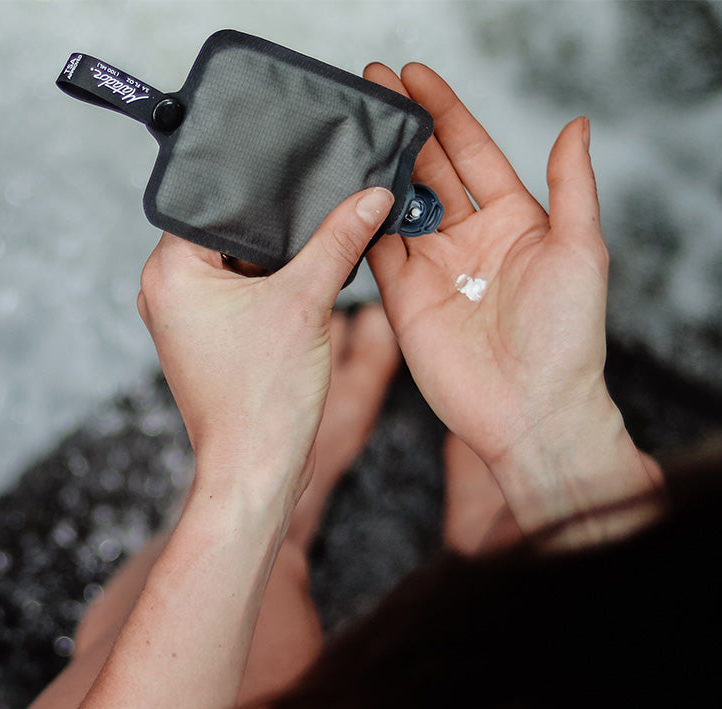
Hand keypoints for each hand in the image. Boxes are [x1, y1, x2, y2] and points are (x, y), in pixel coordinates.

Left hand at [137, 187, 393, 505]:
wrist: (256, 469)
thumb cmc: (262, 400)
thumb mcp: (307, 303)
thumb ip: (338, 240)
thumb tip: (370, 196)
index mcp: (169, 272)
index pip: (210, 202)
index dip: (258, 186)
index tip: (297, 169)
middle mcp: (165, 292)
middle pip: (224, 233)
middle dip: (272, 226)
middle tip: (318, 205)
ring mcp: (184, 319)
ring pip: (235, 265)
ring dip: (275, 259)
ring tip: (315, 248)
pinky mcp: (205, 341)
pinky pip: (237, 295)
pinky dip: (269, 288)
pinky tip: (304, 285)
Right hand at [364, 63, 659, 533]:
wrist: (529, 410)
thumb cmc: (567, 338)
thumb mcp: (582, 250)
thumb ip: (572, 186)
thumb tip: (576, 125)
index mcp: (515, 221)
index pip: (472, 152)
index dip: (445, 112)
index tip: (416, 77)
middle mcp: (469, 239)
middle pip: (429, 171)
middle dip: (402, 129)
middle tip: (372, 88)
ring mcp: (433, 269)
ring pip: (397, 205)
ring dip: (377, 168)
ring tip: (353, 127)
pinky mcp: (403, 299)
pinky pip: (377, 250)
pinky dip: (360, 220)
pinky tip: (346, 189)